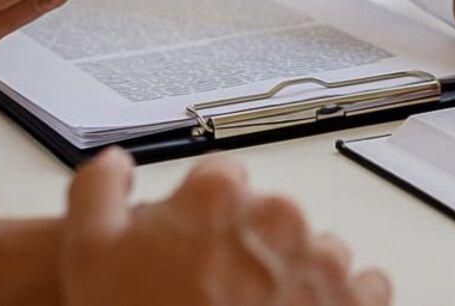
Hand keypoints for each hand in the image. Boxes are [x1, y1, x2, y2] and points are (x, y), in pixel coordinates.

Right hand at [0, 149, 390, 305]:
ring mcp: (321, 260)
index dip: (203, 213)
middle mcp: (277, 218)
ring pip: (314, 249)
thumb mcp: (88, 254)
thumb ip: (99, 190)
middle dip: (247, 244)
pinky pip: (365, 285)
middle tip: (216, 288)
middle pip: (267, 214)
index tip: (195, 240)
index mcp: (220, 197)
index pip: (221, 179)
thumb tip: (116, 163)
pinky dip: (342, 298)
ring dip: (293, 271)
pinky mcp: (355, 301)